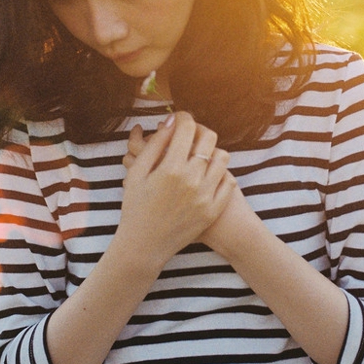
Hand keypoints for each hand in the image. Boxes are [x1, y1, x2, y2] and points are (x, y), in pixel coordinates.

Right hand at [118, 113, 234, 270]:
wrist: (144, 246)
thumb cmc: (135, 207)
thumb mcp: (136, 173)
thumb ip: (153, 145)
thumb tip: (170, 121)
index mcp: (170, 168)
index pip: (186, 128)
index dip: (183, 117)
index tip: (179, 118)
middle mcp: (192, 180)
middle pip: (208, 138)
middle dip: (199, 130)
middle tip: (190, 134)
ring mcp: (206, 196)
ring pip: (222, 158)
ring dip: (212, 151)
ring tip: (200, 154)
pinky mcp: (213, 210)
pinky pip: (229, 181)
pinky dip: (221, 173)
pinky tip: (208, 174)